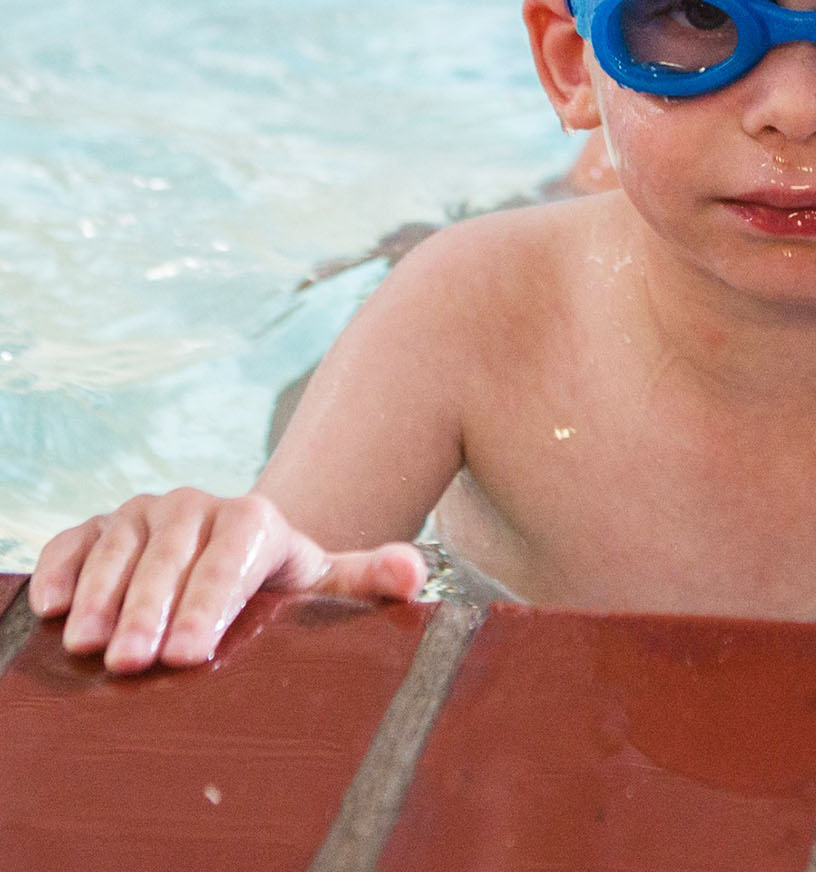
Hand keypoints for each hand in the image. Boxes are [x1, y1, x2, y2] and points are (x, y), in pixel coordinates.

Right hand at [28, 488, 425, 673]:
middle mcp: (198, 508)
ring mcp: (146, 514)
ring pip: (119, 550)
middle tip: (131, 663)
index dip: (210, 605)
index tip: (191, 655)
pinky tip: (47, 607)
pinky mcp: (101, 527)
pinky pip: (73, 542)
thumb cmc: (279, 586)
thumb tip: (412, 574)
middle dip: (150, 613)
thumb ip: (365, 581)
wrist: (236, 558)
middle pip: (170, 560)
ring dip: (99, 596)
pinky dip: (58, 570)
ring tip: (85, 644)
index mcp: (254, 521)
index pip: (231, 561)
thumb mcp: (322, 585)